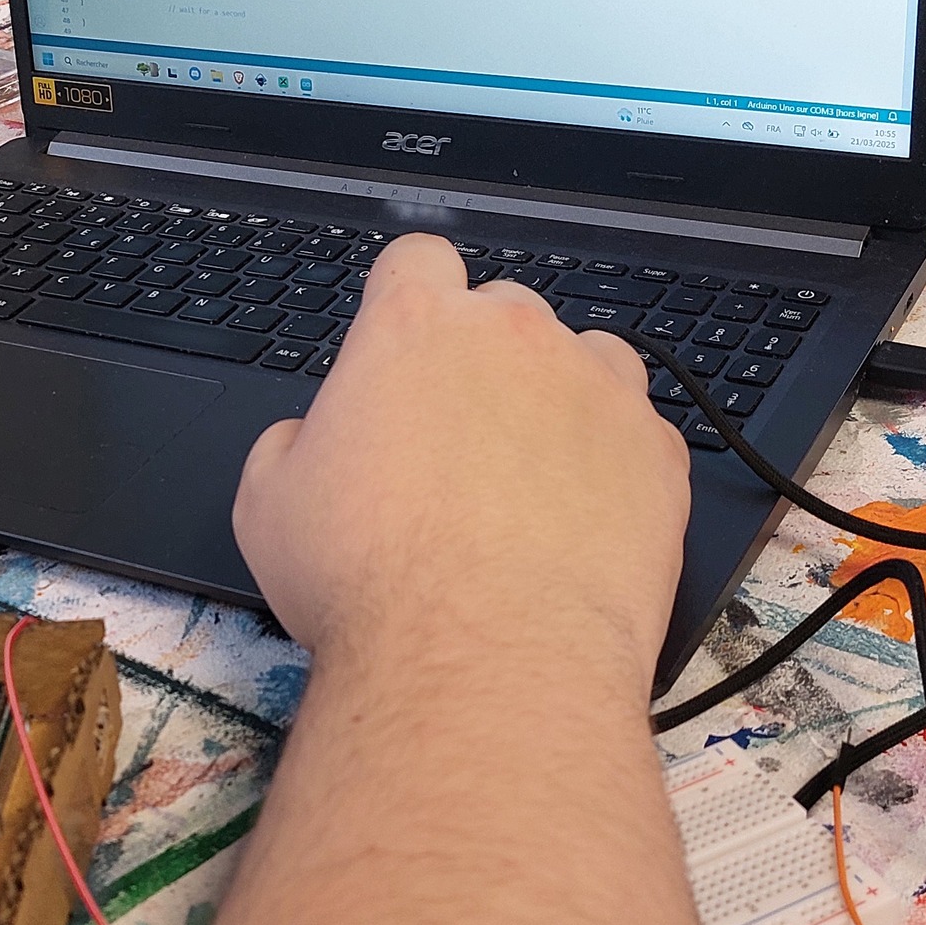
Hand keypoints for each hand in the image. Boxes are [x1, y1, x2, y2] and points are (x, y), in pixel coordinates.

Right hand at [233, 233, 689, 691]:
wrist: (480, 664)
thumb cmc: (366, 584)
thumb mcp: (268, 506)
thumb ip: (293, 444)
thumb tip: (311, 442)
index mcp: (412, 328)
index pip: (418, 260)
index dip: (408, 298)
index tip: (405, 348)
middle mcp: (513, 338)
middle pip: (504, 309)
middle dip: (484, 357)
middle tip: (458, 437)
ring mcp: (596, 389)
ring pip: (587, 356)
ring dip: (560, 395)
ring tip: (531, 474)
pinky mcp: (657, 454)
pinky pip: (639, 430)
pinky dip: (615, 461)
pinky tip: (583, 518)